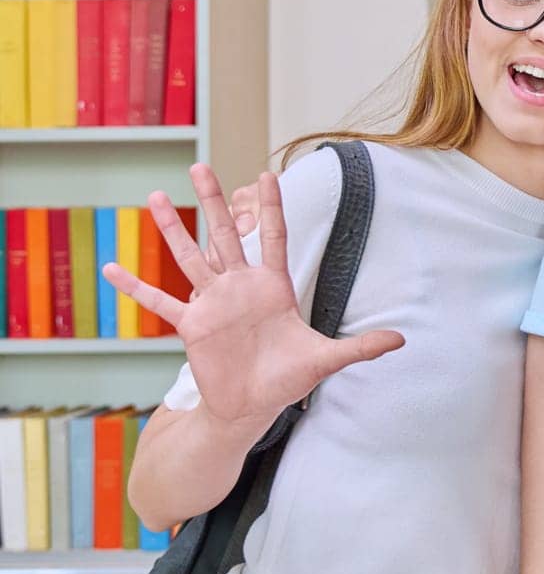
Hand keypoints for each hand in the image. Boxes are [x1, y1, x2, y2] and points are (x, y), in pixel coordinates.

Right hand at [104, 164, 403, 435]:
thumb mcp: (326, 359)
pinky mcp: (191, 326)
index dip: (270, 206)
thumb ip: (362, 346)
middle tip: (200, 166)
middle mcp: (239, 287)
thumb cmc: (288, 379)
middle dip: (214, 201)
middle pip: (225, 234)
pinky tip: (110, 268)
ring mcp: (212, 304)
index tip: (266, 172)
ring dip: (172, 229)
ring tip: (156, 196)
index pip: (272, 236)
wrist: (253, 408)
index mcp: (273, 286)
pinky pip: (159, 302)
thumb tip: (404, 339)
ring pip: (190, 257)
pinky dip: (135, 287)